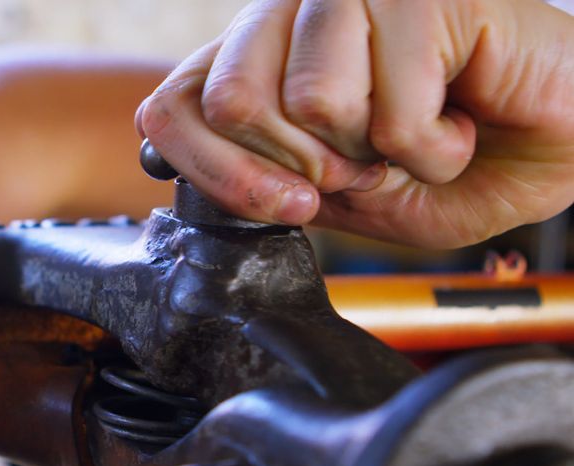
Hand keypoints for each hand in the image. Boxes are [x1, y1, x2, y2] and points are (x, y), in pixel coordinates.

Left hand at [138, 0, 573, 247]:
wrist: (561, 143)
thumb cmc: (458, 159)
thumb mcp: (347, 199)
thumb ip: (272, 186)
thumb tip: (201, 177)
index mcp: (260, 58)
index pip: (171, 105)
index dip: (212, 170)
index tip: (287, 204)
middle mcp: (294, 13)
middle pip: (232, 103)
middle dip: (309, 165)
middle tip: (371, 160)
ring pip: (310, 101)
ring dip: (378, 152)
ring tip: (420, 131)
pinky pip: (392, 109)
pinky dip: (435, 146)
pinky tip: (460, 118)